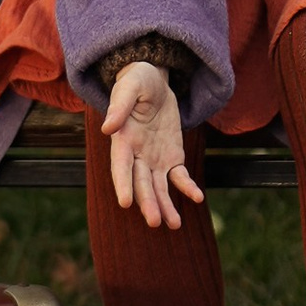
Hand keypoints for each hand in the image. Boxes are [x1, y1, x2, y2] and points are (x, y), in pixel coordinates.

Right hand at [103, 61, 206, 231]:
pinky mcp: (172, 157)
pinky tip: (197, 198)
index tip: (126, 203)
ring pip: (159, 187)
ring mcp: (154, 159)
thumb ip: (120, 106)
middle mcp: (137, 154)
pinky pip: (179, 177)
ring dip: (166, 206)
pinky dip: (187, 188)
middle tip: (155, 222)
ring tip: (174, 225)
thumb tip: (108, 127)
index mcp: (123, 139)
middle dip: (148, 203)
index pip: (120, 166)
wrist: (155, 80)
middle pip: (141, 182)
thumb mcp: (129, 87)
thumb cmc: (137, 81)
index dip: (123, 184)